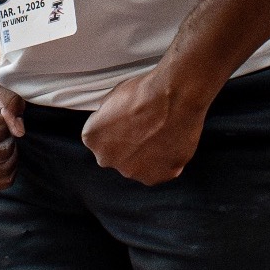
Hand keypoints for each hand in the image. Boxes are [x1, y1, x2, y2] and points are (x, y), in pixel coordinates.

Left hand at [81, 68, 212, 185]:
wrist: (175, 98)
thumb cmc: (146, 92)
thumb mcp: (113, 95)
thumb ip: (107, 115)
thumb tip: (113, 118)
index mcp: (93, 138)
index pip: (99, 137)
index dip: (115, 127)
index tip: (127, 119)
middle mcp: (108, 159)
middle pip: (117, 154)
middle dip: (128, 145)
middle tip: (145, 128)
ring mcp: (133, 171)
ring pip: (138, 165)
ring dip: (146, 154)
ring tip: (161, 133)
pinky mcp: (157, 176)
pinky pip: (160, 170)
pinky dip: (166, 160)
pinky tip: (171, 141)